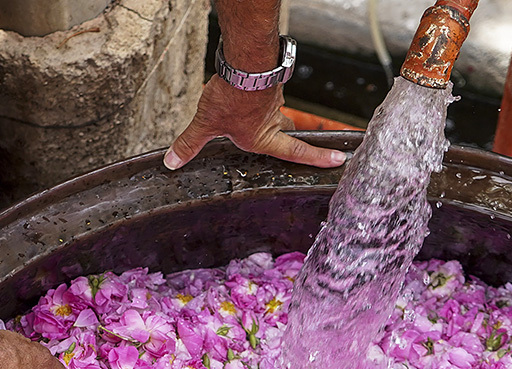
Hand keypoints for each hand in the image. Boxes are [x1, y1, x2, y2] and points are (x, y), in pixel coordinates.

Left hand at [164, 75, 346, 169]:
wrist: (243, 64)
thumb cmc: (231, 97)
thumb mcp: (205, 124)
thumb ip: (189, 143)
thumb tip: (173, 162)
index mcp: (262, 138)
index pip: (294, 152)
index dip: (316, 157)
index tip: (338, 158)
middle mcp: (272, 121)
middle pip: (286, 131)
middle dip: (287, 137)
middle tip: (295, 141)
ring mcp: (273, 101)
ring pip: (276, 110)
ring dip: (268, 112)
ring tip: (251, 108)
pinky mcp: (269, 83)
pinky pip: (268, 92)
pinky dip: (260, 94)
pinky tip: (248, 89)